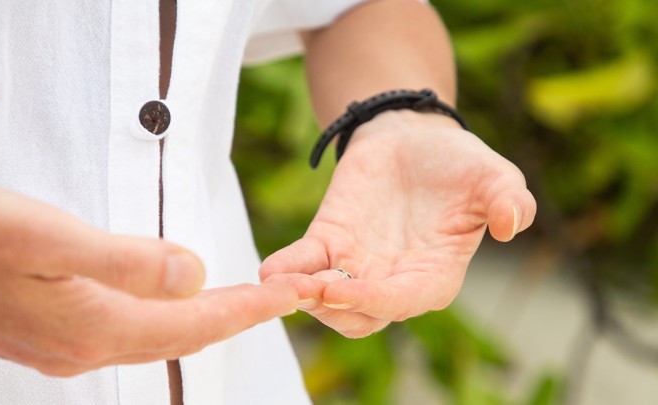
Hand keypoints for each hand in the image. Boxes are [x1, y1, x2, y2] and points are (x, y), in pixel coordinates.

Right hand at [0, 176, 296, 375]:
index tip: (290, 297)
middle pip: (181, 336)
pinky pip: (123, 327)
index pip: (194, 323)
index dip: (246, 310)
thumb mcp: (48, 237)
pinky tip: (167, 297)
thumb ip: (126, 261)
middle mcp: (82, 348)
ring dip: (200, 315)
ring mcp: (60, 346)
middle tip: (278, 297)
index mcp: (93, 326)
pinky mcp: (44, 331)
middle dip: (234, 316)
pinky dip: (161, 313)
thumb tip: (192, 277)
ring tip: (239, 297)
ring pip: (153, 334)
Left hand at [260, 111, 534, 337]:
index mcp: (434, 278)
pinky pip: (304, 264)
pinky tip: (268, 269)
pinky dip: (287, 270)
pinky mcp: (329, 243)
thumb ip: (508, 200)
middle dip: (329, 308)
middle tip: (305, 291)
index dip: (368, 300)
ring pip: (325, 300)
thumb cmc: (458, 165)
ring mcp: (357, 266)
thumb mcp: (494, 176)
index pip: (400, 303)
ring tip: (279, 281)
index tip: (337, 291)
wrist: (415, 138)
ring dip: (301, 295)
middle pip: (357, 315)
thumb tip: (510, 224)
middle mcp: (392, 282)